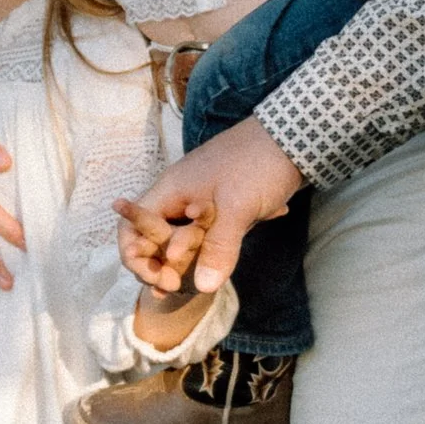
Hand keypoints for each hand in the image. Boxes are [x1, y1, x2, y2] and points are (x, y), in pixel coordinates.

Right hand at [117, 115, 303, 298]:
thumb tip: (203, 287)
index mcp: (170, 192)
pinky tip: (226, 264)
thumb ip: (218, 248)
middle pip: (155, 239)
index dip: (134, 257)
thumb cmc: (257, 165)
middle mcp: (179, 197)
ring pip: (183, 239)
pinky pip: (208, 234)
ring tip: (204, 281)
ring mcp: (200, 201)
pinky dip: (214, 249)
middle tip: (178, 286)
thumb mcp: (237, 208)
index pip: (131, 228)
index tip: (158, 278)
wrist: (293, 136)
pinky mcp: (222, 207)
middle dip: (164, 265)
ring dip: (192, 260)